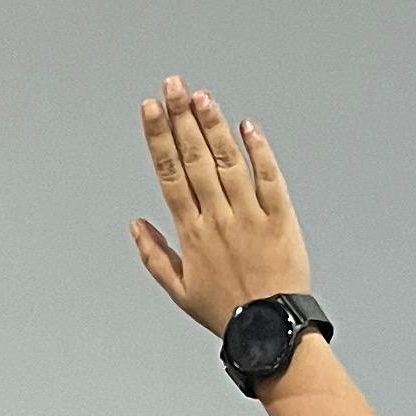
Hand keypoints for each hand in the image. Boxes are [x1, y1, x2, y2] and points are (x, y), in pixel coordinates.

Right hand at [130, 76, 311, 333]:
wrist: (270, 330)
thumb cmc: (225, 312)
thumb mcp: (179, 291)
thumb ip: (154, 255)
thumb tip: (135, 223)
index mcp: (191, 234)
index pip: (170, 175)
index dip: (159, 139)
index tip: (149, 110)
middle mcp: (218, 219)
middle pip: (195, 160)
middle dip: (181, 118)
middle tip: (172, 85)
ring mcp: (250, 216)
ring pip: (228, 163)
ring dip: (214, 127)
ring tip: (201, 96)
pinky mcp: (280, 218)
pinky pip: (269, 178)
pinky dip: (259, 150)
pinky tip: (247, 125)